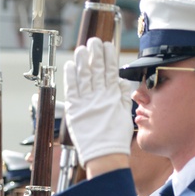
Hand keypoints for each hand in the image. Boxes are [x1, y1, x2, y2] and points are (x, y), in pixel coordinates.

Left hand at [63, 37, 132, 165]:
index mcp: (113, 97)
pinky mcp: (75, 109)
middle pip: (97, 70)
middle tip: (93, 41)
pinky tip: (70, 65)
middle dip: (95, 54)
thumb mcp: (124, 114)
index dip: (109, 57)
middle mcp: (100, 97)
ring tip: (82, 48)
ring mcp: (87, 102)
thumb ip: (123, 97)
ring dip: (83, 61)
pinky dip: (70, 76)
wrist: (105, 154)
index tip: (107, 45)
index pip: (111, 72)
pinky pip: (71, 89)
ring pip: (84, 76)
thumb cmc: (114, 138)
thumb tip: (122, 83)